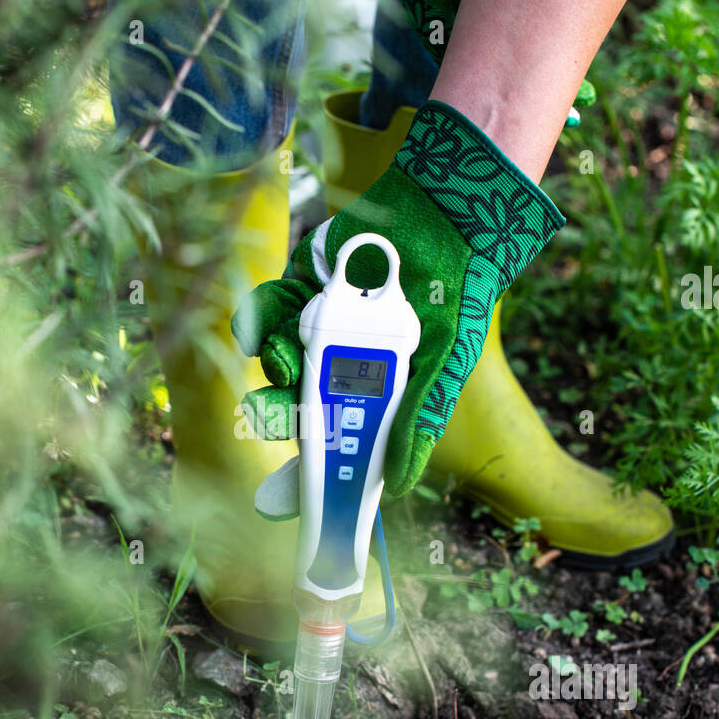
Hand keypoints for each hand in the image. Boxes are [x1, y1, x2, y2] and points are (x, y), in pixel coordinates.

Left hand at [232, 100, 564, 497]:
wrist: (448, 213)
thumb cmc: (458, 293)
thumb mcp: (447, 364)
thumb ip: (417, 421)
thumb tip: (397, 487)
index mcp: (379, 395)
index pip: (337, 444)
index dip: (308, 477)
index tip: (274, 506)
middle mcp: (345, 366)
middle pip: (297, 408)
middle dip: (279, 416)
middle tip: (264, 416)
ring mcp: (321, 327)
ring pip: (278, 362)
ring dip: (274, 365)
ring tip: (284, 357)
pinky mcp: (303, 286)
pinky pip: (268, 311)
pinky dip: (260, 320)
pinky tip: (261, 326)